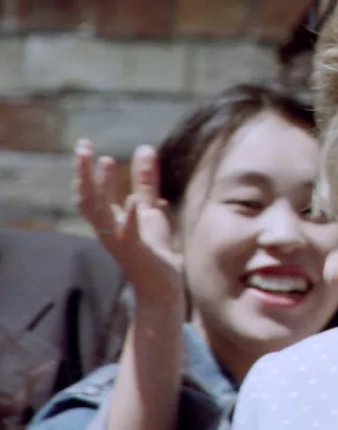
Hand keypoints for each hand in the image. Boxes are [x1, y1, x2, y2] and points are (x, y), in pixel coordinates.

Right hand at [74, 141, 183, 305]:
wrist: (162, 286)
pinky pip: (128, 233)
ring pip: (100, 213)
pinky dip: (129, 217)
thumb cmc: (152, 249)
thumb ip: (146, 183)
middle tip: (83, 146)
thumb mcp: (149, 210)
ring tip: (106, 161)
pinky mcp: (137, 251)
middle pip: (86, 199)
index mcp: (108, 220)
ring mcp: (120, 241)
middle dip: (83, 173)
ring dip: (102, 187)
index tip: (83, 144)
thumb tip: (144, 148)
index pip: (88, 193)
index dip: (84, 170)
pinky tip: (131, 201)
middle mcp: (108, 230)